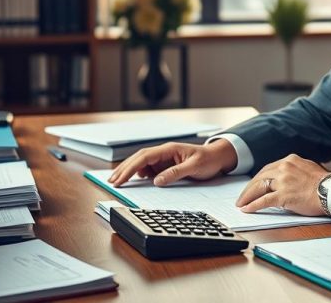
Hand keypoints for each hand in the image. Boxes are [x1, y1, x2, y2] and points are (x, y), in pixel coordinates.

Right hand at [108, 139, 237, 186]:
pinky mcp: (166, 165)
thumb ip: (176, 173)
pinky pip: (149, 169)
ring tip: (117, 181)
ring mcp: (164, 159)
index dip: (130, 168)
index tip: (121, 179)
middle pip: (138, 159)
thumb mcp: (194, 167)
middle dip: (124, 169)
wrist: (218, 158)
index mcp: (169, 149)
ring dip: (129, 171)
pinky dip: (139, 174)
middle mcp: (164, 152)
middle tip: (112, 181)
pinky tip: (134, 180)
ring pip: (141, 163)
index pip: (144, 157)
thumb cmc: (208, 159)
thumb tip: (157, 180)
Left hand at [236, 154, 327, 215]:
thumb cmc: (325, 183)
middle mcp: (284, 167)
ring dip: (247, 196)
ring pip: (259, 188)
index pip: (268, 169)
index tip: (253, 185)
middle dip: (249, 188)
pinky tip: (247, 209)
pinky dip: (253, 205)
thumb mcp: (309, 168)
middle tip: (242, 196)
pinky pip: (264, 200)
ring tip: (241, 203)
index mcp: (290, 160)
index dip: (258, 179)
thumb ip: (296, 170)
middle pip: (260, 177)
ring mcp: (283, 181)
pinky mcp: (284, 195)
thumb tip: (289, 177)